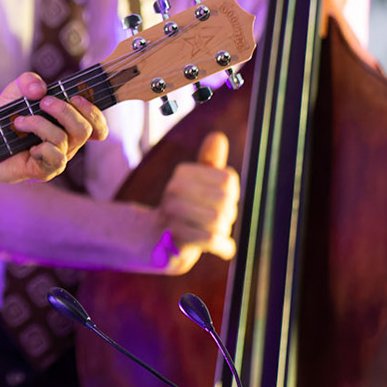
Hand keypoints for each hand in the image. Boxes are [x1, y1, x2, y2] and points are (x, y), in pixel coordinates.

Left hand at [0, 71, 107, 186]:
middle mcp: (67, 142)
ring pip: (65, 139)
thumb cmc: (4, 120)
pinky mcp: (45, 171)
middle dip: (64, 110)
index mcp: (67, 124)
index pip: (96, 123)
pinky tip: (27, 146)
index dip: (94, 111)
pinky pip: (56, 158)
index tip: (75, 97)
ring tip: (20, 121)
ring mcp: (57, 158)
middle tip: (43, 102)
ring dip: (41, 124)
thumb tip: (40, 89)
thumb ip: (28, 81)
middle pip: (85, 128)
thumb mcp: (14, 92)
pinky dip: (43, 147)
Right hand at [153, 131, 238, 273]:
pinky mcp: (175, 236)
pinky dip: (223, 247)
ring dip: (224, 233)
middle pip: (225, 201)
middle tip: (218, 224)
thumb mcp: (196, 184)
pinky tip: (225, 249)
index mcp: (183, 173)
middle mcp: (175, 189)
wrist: (155, 242)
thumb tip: (218, 137)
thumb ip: (209, 162)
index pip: (228, 179)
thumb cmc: (184, 211)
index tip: (220, 203)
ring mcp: (173, 213)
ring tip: (216, 235)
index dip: (231, 194)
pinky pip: (211, 239)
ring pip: (219, 221)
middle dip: (228, 216)